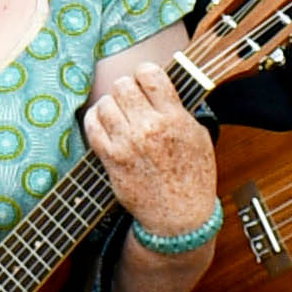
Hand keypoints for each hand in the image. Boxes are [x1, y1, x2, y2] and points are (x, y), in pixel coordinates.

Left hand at [86, 51, 212, 243]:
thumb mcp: (199, 137)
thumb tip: (164, 88)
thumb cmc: (193, 178)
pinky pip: (92, 126)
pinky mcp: (112, 159)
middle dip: (126, 89)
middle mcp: (150, 128)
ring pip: (105, 103)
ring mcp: (128, 144)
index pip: (150, 75)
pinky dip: (94, 119)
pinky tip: (102, 121)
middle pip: (123, 86)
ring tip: (118, 113)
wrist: (180, 217)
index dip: (145, 73)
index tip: (145, 80)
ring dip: (110, 105)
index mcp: (175, 119)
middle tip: (131, 99)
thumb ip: (181, 110)